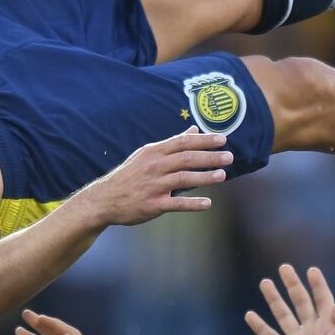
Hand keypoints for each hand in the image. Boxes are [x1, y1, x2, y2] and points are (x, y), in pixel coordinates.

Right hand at [78, 129, 231, 226]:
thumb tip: (194, 130)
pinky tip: (207, 204)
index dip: (204, 141)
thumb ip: (172, 144)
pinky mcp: (153, 205)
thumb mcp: (147, 155)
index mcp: (153, 152)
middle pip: (186, 159)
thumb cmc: (129, 175)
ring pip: (184, 179)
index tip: (222, 139)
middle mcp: (154, 167)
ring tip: (222, 175)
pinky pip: (176, 204)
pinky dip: (192, 203)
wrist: (104, 199)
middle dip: (209, 157)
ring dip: (205, 177)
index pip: (182, 142)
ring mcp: (154, 186)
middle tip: (229, 157)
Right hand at [244, 265, 334, 334]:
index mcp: (330, 326)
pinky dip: (260, 326)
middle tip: (284, 267)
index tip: (312, 270)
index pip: (323, 299)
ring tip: (265, 282)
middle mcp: (312, 330)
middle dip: (293, 285)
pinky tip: (250, 315)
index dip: (318, 285)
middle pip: (300, 302)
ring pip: (283, 315)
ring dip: (274, 299)